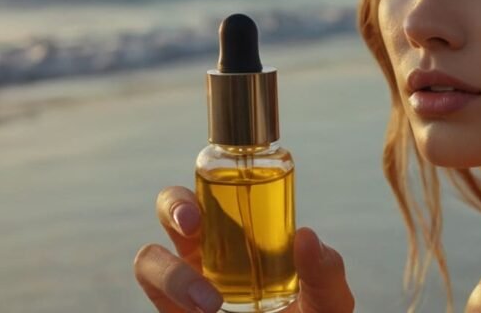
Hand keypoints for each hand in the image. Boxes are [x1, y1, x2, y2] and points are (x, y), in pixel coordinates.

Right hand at [133, 186, 354, 312]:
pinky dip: (170, 294)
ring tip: (210, 305)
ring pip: (150, 258)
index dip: (214, 180)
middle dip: (173, 205)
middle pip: (171, 209)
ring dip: (169, 272)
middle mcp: (207, 254)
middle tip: (193, 223)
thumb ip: (325, 272)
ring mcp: (185, 286)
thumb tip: (305, 237)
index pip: (219, 194)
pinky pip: (154, 296)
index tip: (231, 184)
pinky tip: (203, 311)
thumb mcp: (330, 302)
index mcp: (244, 238)